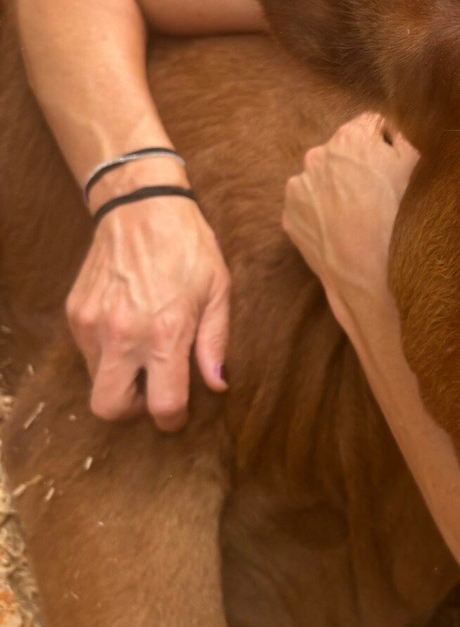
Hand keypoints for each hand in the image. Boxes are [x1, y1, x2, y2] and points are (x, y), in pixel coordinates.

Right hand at [66, 198, 229, 430]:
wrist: (141, 206)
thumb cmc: (189, 248)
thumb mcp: (218, 292)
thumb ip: (215, 343)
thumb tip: (216, 384)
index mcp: (165, 333)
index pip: (162, 404)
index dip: (172, 419)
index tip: (178, 414)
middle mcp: (123, 334)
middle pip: (109, 408)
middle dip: (132, 410)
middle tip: (153, 391)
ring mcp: (92, 324)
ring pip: (96, 381)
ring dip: (120, 378)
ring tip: (144, 352)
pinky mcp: (75, 312)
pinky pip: (86, 353)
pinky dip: (106, 353)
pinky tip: (128, 328)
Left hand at [283, 112, 418, 305]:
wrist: (372, 276)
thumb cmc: (400, 219)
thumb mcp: (419, 166)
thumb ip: (409, 133)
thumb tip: (403, 124)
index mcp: (351, 137)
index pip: (373, 126)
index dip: (389, 146)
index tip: (395, 170)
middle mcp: (318, 155)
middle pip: (345, 151)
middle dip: (360, 167)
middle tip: (379, 196)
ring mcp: (299, 186)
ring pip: (324, 178)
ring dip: (339, 189)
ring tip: (360, 217)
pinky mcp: (290, 215)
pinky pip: (309, 204)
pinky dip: (323, 212)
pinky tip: (342, 229)